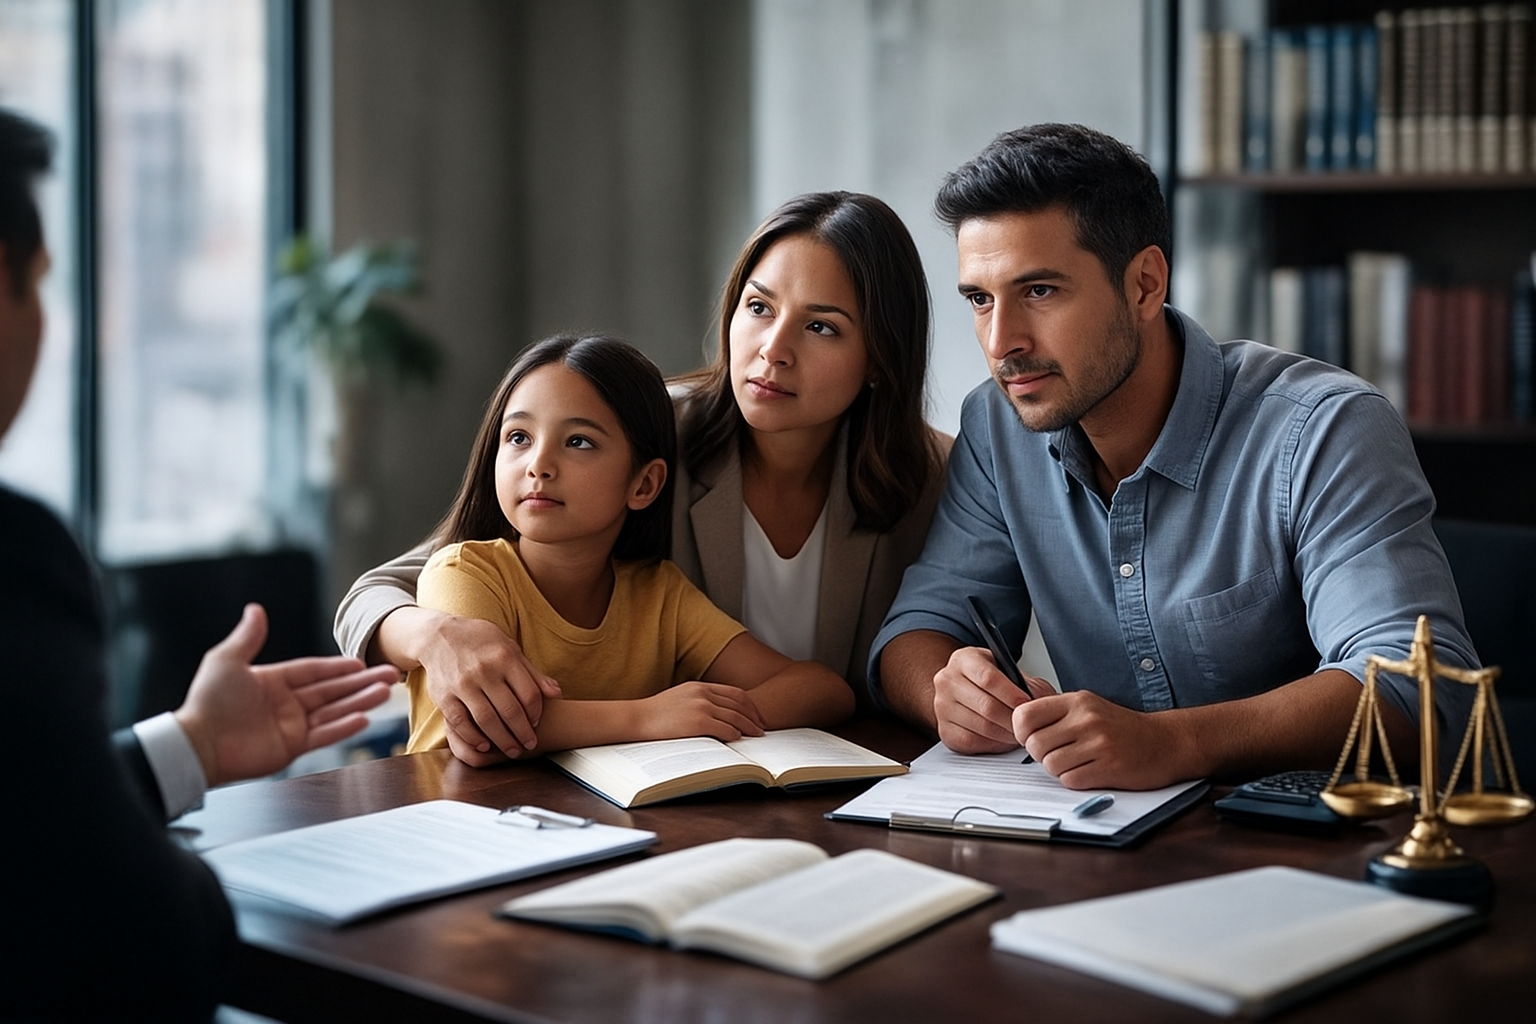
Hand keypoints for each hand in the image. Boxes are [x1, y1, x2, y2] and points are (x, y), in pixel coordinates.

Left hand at [174, 604, 395, 786]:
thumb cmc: (207, 702)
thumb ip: (248, 637)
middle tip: (389, 675)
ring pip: (334, 711)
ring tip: (384, 693)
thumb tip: (256, 609)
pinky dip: (344, 728)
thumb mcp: (226, 661)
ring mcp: (291, 726)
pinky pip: (324, 735)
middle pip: (331, 690)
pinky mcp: (292, 748)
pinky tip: (364, 718)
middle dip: (361, 683)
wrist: (197, 745)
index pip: (314, 670)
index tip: (362, 662)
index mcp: (273, 681)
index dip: (338, 666)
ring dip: (360, 701)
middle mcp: (287, 703)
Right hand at [410, 611, 561, 758]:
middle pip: (510, 710)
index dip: (536, 713)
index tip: (536, 723)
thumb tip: (556, 693)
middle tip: (530, 744)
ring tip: (512, 750)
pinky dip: (473, 737)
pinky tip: (484, 746)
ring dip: (503, 740)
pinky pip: (460, 722)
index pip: (529, 693)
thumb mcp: (510, 649)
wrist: (439, 636)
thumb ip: (532, 673)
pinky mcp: (444, 696)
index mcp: (505, 658)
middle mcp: (484, 671)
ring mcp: (463, 684)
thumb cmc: (481, 643)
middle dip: (523, 732)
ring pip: (487, 720)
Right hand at [637, 682, 767, 741]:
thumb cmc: (656, 713)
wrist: (637, 718)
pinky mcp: (698, 722)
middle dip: (754, 717)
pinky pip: (725, 729)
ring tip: (756, 735)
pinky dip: (735, 734)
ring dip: (749, 727)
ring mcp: (701, 707)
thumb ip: (698, 700)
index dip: (750, 705)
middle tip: (762, 728)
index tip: (756, 715)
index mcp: (700, 686)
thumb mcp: (680, 697)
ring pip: (735, 717)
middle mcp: (703, 694)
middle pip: (739, 704)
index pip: (735, 693)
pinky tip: (738, 739)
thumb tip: (717, 712)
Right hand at [933, 645, 1046, 753]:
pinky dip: (993, 744)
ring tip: (1020, 733)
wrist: (966, 691)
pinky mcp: (944, 730)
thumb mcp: (1011, 672)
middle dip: (1013, 719)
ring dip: (1006, 734)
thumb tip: (1038, 700)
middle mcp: (947, 681)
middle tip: (1029, 726)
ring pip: (981, 727)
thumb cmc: (991, 681)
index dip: (1011, 694)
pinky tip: (1004, 739)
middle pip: (986, 706)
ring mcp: (942, 707)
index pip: (987, 677)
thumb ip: (1028, 683)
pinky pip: (972, 742)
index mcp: (964, 659)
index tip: (1027, 704)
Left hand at [1012, 690, 1188, 790]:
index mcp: (1077, 701)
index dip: (1020, 731)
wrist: (1164, 742)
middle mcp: (1086, 719)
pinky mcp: (1109, 767)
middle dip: (1040, 754)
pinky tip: (1089, 771)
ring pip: (1050, 765)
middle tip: (1056, 753)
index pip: (1025, 714)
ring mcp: (1099, 743)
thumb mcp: (1088, 707)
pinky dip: (1075, 780)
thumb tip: (1018, 726)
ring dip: (1058, 769)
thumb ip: (1056, 713)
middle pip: (1034, 744)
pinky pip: (1070, 780)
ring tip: (1076, 761)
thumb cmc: (1121, 727)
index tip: (1029, 737)